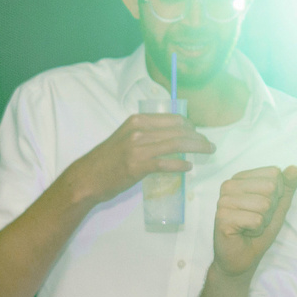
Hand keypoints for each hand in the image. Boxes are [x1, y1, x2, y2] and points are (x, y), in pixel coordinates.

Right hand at [68, 112, 215, 207]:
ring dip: (197, 148)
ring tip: (207, 152)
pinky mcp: (138, 166)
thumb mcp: (126, 138)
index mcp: (137, 121)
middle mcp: (139, 130)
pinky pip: (166, 163)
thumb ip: (146, 134)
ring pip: (177, 144)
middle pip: (179, 130)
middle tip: (209, 145)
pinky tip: (188, 167)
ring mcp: (138, 148)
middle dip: (198, 137)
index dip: (191, 126)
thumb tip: (171, 138)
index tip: (198, 134)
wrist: (87, 177)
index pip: (174, 119)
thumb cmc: (107, 159)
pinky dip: (181, 165)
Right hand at [211, 166, 296, 276]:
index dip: (277, 195)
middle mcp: (229, 185)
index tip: (263, 208)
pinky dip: (256, 230)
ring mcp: (223, 201)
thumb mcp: (278, 206)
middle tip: (256, 220)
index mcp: (241, 178)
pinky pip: (256, 220)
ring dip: (263, 221)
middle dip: (270, 209)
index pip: (274, 173)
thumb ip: (287, 187)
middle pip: (270, 187)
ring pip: (264, 204)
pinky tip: (244, 233)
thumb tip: (294, 168)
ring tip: (250, 227)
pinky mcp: (222, 218)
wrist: (242, 257)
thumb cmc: (258, 231)